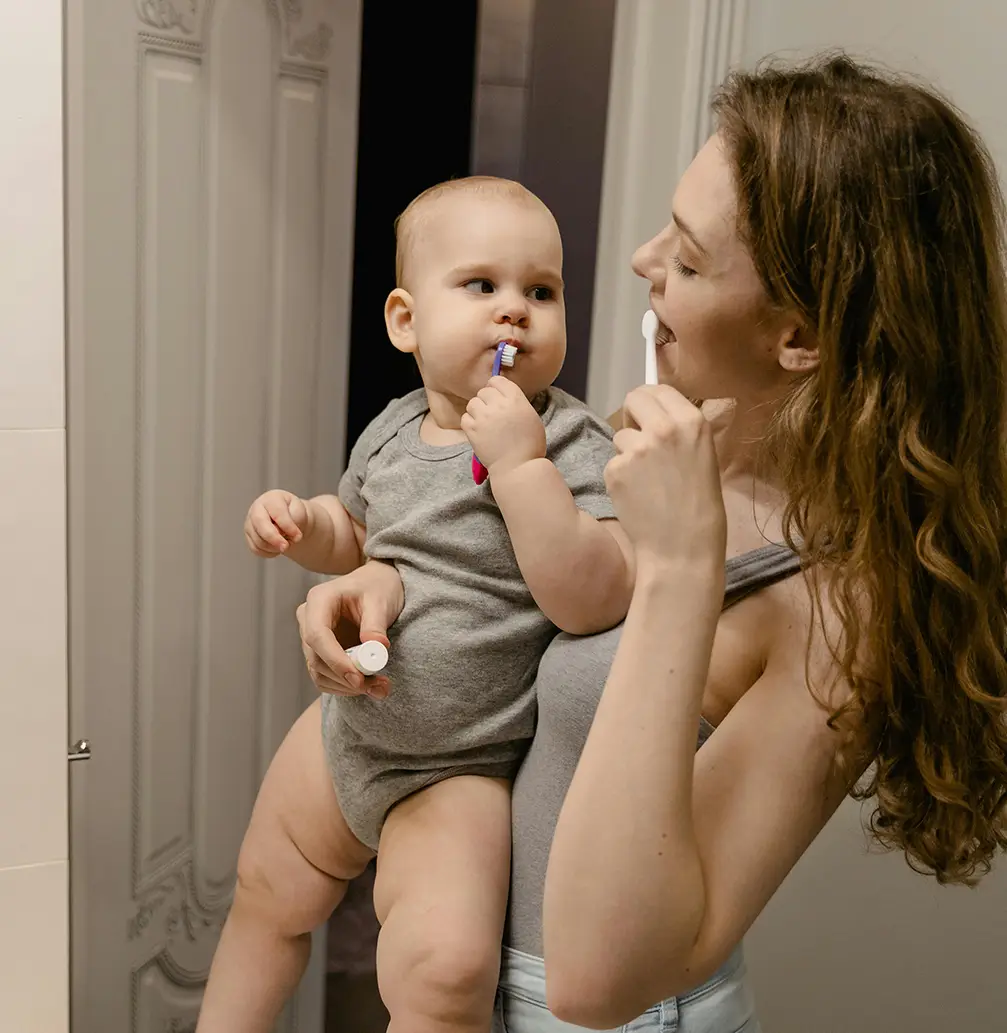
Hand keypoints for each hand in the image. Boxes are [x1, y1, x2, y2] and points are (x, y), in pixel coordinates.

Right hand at [244, 489, 309, 556]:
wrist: (291, 520)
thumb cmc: (294, 514)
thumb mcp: (300, 513)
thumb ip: (294, 521)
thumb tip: (282, 534)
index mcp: (272, 499)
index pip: (277, 513)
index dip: (287, 526)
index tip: (298, 536)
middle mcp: (257, 509)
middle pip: (261, 525)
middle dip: (274, 539)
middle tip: (286, 547)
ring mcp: (250, 522)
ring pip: (258, 540)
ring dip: (275, 547)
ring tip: (286, 543)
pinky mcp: (249, 536)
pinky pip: (256, 549)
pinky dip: (269, 552)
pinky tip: (277, 547)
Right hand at [296, 560, 403, 698]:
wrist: (376, 585)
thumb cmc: (377, 587)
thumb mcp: (380, 601)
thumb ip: (376, 624)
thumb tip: (376, 648)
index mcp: (319, 600)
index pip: (317, 635)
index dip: (335, 660)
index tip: (358, 678)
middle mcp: (308, 619)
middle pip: (316, 658)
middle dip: (345, 678)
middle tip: (377, 686)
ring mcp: (311, 637)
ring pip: (319, 672)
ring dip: (346, 687)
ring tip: (379, 687)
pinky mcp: (320, 652)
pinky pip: (325, 676)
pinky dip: (344, 686)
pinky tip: (368, 685)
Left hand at [461, 376, 546, 477]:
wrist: (518, 467)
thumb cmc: (529, 445)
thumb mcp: (530, 416)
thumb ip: (516, 402)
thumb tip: (503, 396)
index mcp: (515, 399)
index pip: (498, 380)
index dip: (496, 388)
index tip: (498, 397)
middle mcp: (498, 405)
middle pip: (484, 391)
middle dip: (487, 400)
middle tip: (492, 413)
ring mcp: (483, 417)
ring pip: (472, 403)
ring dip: (477, 411)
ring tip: (485, 422)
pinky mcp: (472, 430)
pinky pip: (465, 417)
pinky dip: (470, 422)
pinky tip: (479, 430)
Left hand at [605, 385, 726, 569]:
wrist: (683, 548)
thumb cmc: (699, 506)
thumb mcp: (703, 455)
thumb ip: (679, 430)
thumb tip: (653, 412)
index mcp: (692, 421)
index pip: (659, 389)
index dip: (650, 403)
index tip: (647, 416)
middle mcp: (664, 428)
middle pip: (634, 398)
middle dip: (633, 416)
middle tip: (640, 440)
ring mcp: (637, 449)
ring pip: (621, 436)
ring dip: (627, 453)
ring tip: (647, 481)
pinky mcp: (616, 470)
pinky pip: (612, 463)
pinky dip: (620, 478)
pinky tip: (637, 496)